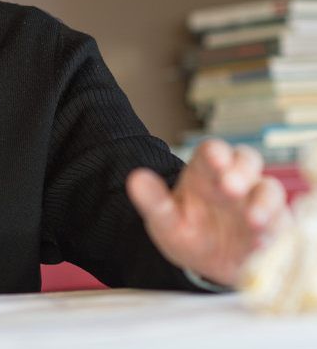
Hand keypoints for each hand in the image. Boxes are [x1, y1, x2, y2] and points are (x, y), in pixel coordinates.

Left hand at [126, 138, 290, 286]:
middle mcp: (235, 182)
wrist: (206, 265)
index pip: (212, 152)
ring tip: (253, 221)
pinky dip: (275, 231)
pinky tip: (261, 243)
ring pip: (270, 189)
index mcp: (205, 174)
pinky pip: (282, 223)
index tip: (214, 159)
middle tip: (231, 187)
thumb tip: (135, 178)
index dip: (215, 153)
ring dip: (264, 203)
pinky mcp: (274, 227)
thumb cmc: (188, 233)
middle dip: (242, 171)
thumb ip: (153, 202)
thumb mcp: (165, 222)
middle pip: (246, 161)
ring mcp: (257, 203)